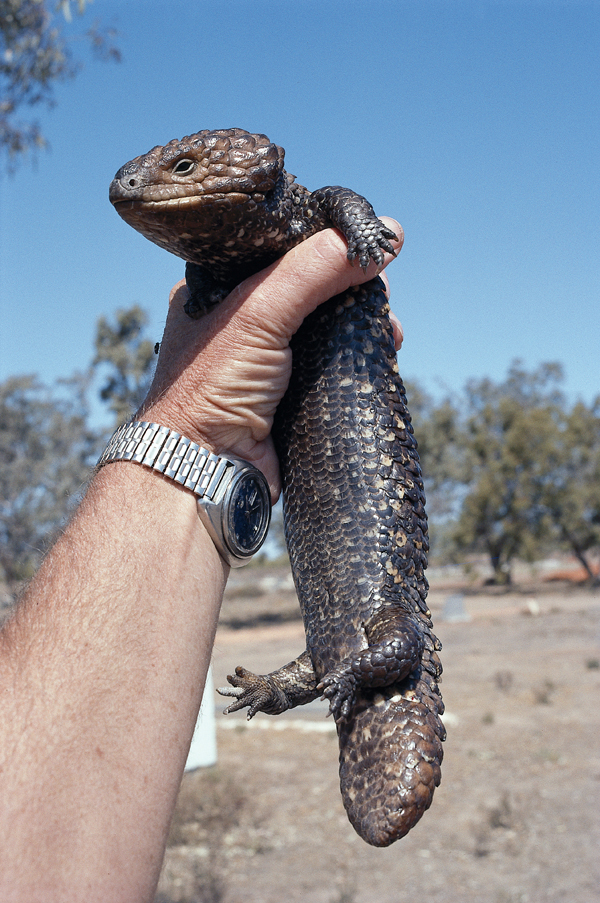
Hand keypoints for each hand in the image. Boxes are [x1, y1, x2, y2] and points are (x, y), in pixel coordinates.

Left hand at [140, 219, 403, 497]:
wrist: (203, 469)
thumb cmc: (212, 387)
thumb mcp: (261, 311)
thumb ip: (316, 269)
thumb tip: (385, 235)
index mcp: (218, 287)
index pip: (282, 249)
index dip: (325, 245)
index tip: (361, 250)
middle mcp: (240, 319)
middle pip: (311, 286)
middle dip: (353, 288)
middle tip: (380, 296)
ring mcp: (265, 357)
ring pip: (326, 325)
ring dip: (361, 323)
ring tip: (389, 330)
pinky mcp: (288, 391)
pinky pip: (331, 362)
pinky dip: (356, 356)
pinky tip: (381, 352)